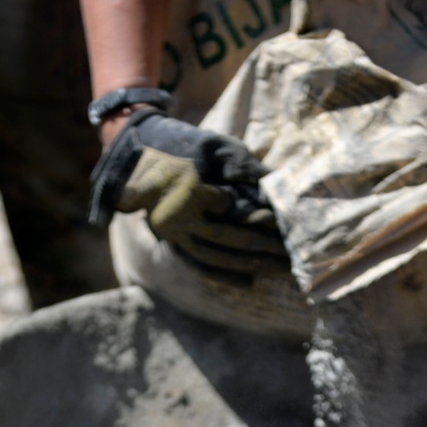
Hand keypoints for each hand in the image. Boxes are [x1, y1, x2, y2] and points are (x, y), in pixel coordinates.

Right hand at [89, 110, 289, 282]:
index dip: (255, 212)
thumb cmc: (179, 146)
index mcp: (187, 189)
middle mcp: (179, 217)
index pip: (228, 206)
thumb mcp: (211, 144)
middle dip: (260, 245)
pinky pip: (200, 266)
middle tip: (289, 251)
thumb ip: (238, 161)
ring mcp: (175, 234)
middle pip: (225, 237)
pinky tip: (250, 282)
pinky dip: (225, 275)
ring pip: (214, 256)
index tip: (279, 218)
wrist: (138, 160)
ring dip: (247, 264)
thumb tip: (270, 178)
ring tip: (276, 268)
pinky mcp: (174, 242)